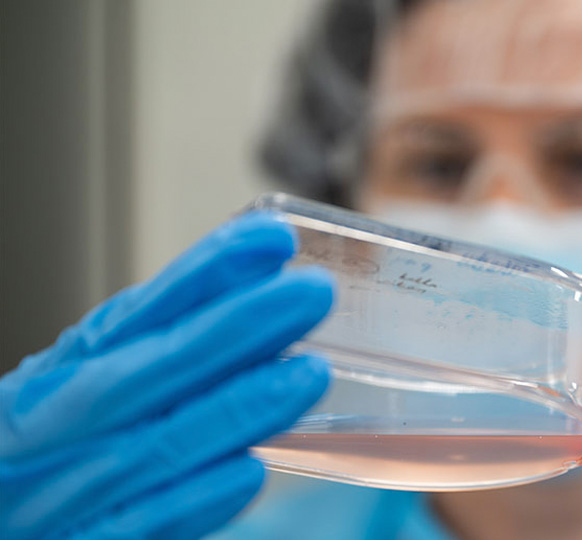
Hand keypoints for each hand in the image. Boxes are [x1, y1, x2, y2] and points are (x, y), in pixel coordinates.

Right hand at [0, 212, 333, 539]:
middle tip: (313, 292)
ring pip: (156, 445)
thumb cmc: (48, 457)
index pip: (136, 313)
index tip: (274, 239)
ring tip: (309, 373)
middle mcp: (51, 426)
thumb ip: (154, 350)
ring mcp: (60, 493)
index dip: (207, 273)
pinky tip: (250, 471)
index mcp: (56, 377)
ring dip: (235, 408)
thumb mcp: (78, 390)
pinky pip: (137, 528)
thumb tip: (251, 290)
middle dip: (237, 327)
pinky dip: (194, 499)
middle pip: (151, 369)